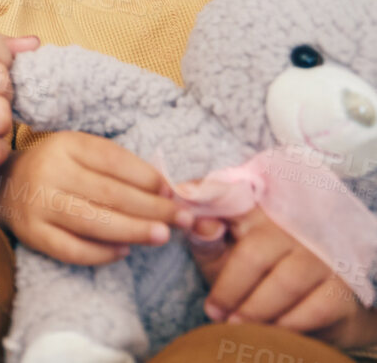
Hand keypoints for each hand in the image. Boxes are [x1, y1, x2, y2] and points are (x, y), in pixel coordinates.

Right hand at [0, 132, 179, 264]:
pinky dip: (102, 253)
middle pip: (109, 193)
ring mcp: (38, 204)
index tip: (174, 193)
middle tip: (185, 220)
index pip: (113, 160)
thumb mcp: (81, 153)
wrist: (4, 185)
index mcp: (64, 145)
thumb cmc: (58, 168)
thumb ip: (119, 167)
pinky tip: (124, 250)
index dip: (148, 178)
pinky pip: (73, 249)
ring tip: (163, 236)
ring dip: (134, 230)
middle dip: (153, 208)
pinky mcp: (33, 234)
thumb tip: (166, 191)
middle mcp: (48, 172)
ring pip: (93, 222)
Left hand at [192, 207, 366, 337]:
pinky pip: (315, 307)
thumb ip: (206, 241)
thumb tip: (199, 223)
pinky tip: (271, 329)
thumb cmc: (257, 279)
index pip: (230, 198)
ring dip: (256, 309)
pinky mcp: (340, 287)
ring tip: (235, 325)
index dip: (206, 195)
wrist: (314, 309)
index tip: (183, 194)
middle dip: (230, 288)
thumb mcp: (222, 258)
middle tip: (213, 311)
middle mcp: (292, 228)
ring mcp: (320, 256)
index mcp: (257, 213)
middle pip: (255, 253)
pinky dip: (288, 323)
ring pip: (285, 283)